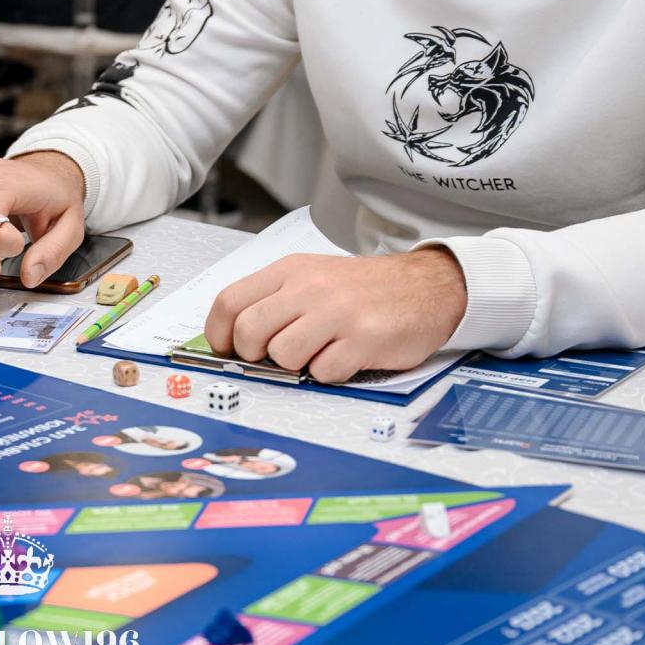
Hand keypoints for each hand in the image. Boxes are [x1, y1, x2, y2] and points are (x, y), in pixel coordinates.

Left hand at [203, 248, 467, 382]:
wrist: (426, 286)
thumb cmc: (363, 288)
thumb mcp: (312, 277)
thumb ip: (274, 301)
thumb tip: (232, 338)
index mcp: (290, 271)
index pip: (229, 302)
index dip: (219, 334)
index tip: (226, 350)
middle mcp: (309, 287)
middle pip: (249, 332)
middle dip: (254, 355)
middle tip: (274, 356)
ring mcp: (337, 312)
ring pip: (283, 355)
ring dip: (296, 365)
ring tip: (317, 352)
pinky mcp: (363, 338)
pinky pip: (324, 372)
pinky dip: (330, 373)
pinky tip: (345, 357)